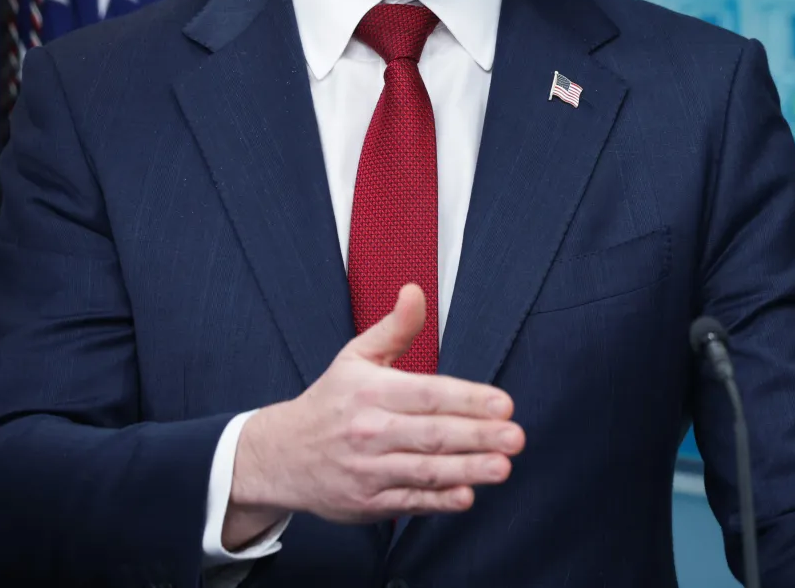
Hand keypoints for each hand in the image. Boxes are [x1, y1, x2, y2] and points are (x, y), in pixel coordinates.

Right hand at [223, 284, 523, 545]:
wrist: (279, 455)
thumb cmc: (329, 403)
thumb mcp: (355, 357)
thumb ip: (394, 327)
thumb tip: (415, 292)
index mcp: (371, 391)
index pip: (428, 394)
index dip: (468, 400)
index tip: (503, 404)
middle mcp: (369, 431)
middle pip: (432, 434)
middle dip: (478, 436)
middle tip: (514, 437)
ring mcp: (368, 469)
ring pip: (424, 471)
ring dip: (467, 470)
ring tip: (502, 467)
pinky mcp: (367, 502)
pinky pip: (408, 502)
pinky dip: (437, 501)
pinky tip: (466, 496)